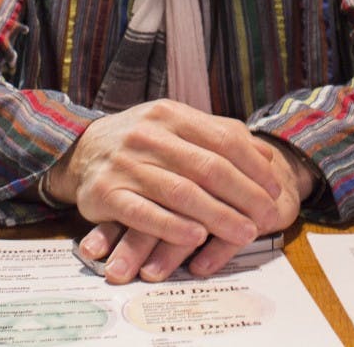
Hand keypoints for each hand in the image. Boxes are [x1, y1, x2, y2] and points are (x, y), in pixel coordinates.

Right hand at [44, 99, 313, 281]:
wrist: (79, 150)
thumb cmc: (140, 141)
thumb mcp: (175, 125)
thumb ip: (218, 135)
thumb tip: (267, 153)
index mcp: (171, 114)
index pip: (223, 139)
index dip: (254, 166)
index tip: (274, 189)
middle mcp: (148, 135)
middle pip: (207, 166)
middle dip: (243, 195)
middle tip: (267, 217)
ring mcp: (125, 163)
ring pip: (179, 191)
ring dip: (217, 215)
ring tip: (244, 233)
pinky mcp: (104, 193)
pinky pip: (142, 213)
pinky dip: (171, 226)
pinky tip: (196, 237)